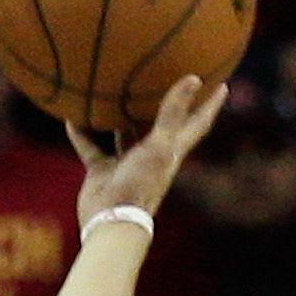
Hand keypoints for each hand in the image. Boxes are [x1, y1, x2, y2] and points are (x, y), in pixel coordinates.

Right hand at [69, 74, 222, 224]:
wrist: (111, 218)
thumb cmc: (141, 183)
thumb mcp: (159, 144)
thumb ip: (172, 112)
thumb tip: (193, 78)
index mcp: (174, 149)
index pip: (199, 122)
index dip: (212, 104)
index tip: (223, 83)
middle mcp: (153, 154)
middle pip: (165, 125)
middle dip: (169, 106)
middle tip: (169, 80)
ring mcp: (128, 163)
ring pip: (126, 135)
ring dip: (122, 118)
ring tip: (116, 93)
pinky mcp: (103, 170)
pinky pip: (92, 147)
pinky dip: (83, 134)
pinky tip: (72, 117)